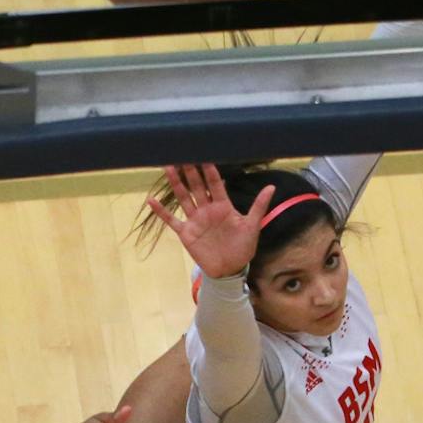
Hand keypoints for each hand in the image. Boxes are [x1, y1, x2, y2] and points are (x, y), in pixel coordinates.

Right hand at [146, 164, 272, 279]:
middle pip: (197, 186)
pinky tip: (151, 200)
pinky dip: (161, 211)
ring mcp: (195, 220)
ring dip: (176, 183)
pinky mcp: (186, 232)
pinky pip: (171, 219)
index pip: (215, 184)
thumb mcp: (252, 226)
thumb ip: (258, 206)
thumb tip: (271, 186)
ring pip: (184, 197)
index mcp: (223, 206)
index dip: (209, 171)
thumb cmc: (243, 247)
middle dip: (191, 171)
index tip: (204, 155)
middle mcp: (207, 209)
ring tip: (168, 166)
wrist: (230, 269)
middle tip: (183, 153)